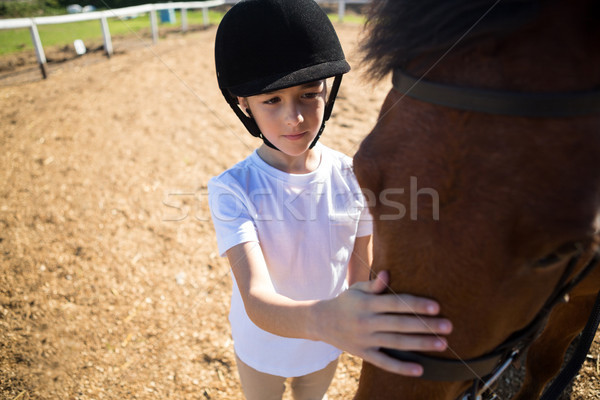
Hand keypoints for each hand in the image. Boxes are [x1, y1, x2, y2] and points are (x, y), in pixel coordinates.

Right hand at [314, 271, 451, 375]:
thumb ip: (374, 285)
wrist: (320, 322)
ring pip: (396, 343)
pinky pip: (384, 362)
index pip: (395, 304)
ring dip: (420, 344)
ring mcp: (365, 339)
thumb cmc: (345, 302)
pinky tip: (419, 369)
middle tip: (448, 326)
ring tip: (442, 344)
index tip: (436, 306)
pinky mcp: (364, 353)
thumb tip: (388, 274)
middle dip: (425, 326)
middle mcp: (367, 322)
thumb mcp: (356, 289)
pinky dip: (401, 367)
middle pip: (400, 324)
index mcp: (367, 303)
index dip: (415, 305)